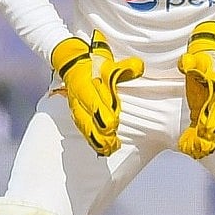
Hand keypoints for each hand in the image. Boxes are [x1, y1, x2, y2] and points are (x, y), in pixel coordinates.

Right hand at [51, 30, 143, 155]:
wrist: (76, 64)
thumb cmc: (97, 66)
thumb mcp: (111, 64)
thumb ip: (126, 66)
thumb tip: (139, 67)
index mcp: (86, 85)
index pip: (93, 101)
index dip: (102, 113)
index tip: (113, 124)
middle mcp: (80, 99)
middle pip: (88, 118)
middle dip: (99, 132)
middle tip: (112, 143)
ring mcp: (77, 108)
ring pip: (85, 126)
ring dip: (96, 140)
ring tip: (108, 150)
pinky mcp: (78, 115)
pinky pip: (84, 129)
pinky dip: (93, 141)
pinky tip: (102, 150)